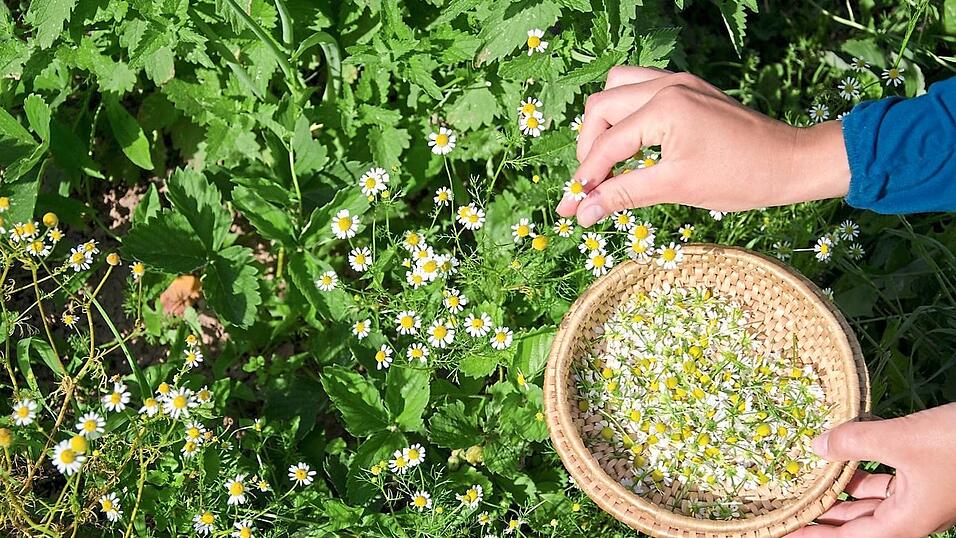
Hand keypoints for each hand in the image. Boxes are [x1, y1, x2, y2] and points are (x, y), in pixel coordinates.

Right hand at [556, 66, 851, 226]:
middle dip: (589, 148)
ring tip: (605, 159)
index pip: (607, 144)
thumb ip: (624, 194)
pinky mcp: (689, 88)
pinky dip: (626, 112)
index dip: (585, 179)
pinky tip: (630, 140)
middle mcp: (667, 85)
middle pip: (601, 107)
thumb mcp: (676, 188)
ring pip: (617, 87)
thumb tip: (583, 212)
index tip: (570, 208)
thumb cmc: (740, 178)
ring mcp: (679, 82)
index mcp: (664, 107)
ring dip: (603, 123)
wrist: (791, 162)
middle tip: (589, 185)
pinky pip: (640, 87)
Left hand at [787, 403, 955, 537]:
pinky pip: (883, 479)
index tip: (784, 534)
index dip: (815, 537)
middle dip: (823, 517)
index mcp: (905, 521)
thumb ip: (855, 442)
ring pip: (868, 500)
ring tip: (805, 483)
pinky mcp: (925, 476)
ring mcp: (919, 496)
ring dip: (839, 492)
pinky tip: (841, 454)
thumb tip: (816, 446)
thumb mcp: (901, 439)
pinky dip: (861, 470)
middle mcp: (910, 515)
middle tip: (789, 510)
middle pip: (855, 523)